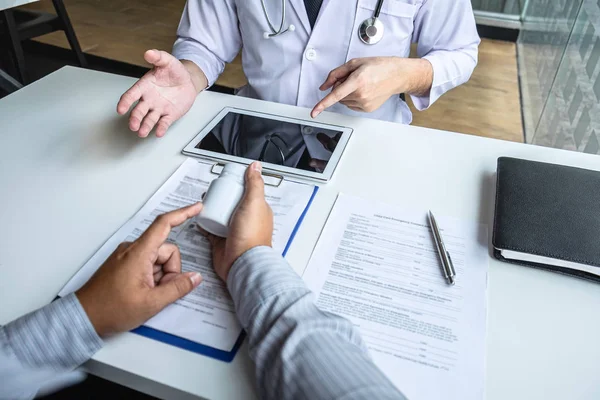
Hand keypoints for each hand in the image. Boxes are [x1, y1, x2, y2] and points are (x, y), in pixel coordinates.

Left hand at [76, 203, 203, 336]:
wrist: (84, 318)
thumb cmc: (110, 309)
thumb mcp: (151, 303)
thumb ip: (177, 288)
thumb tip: (195, 278)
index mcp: (138, 253)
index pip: (164, 225)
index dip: (183, 214)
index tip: (196, 208)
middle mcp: (132, 249)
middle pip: (166, 250)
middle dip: (171, 271)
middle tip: (160, 291)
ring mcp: (127, 256)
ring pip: (158, 259)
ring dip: (161, 276)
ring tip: (148, 295)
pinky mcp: (124, 264)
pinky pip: (148, 264)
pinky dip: (152, 277)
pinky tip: (144, 292)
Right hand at [116, 50, 204, 137]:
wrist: (188, 81)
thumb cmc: (174, 71)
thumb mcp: (167, 61)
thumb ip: (158, 57)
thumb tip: (149, 53)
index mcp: (144, 86)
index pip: (131, 95)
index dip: (125, 102)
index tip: (120, 109)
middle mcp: (149, 100)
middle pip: (138, 111)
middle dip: (135, 118)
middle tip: (133, 125)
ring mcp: (158, 108)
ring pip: (149, 119)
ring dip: (145, 126)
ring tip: (142, 132)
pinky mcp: (169, 115)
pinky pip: (164, 123)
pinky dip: (161, 128)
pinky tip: (159, 132)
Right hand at [205, 162, 273, 280]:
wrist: (242, 262)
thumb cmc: (251, 236)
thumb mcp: (254, 203)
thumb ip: (255, 184)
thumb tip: (256, 166)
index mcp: (257, 210)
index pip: (247, 192)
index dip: (236, 185)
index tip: (225, 179)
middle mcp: (246, 220)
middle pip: (231, 202)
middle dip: (220, 196)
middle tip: (210, 191)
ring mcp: (234, 230)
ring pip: (220, 215)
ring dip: (211, 208)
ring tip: (202, 202)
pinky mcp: (221, 240)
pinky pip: (210, 229)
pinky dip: (204, 223)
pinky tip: (198, 217)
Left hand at [311, 57, 432, 116]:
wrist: (397, 75)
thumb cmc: (379, 66)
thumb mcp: (355, 63)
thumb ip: (336, 73)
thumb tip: (324, 86)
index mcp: (358, 80)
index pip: (335, 95)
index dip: (322, 104)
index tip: (314, 113)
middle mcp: (361, 94)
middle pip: (338, 95)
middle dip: (341, 86)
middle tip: (353, 78)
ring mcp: (365, 103)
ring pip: (344, 101)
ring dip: (347, 93)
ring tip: (361, 83)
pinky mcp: (367, 109)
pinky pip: (351, 105)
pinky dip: (353, 98)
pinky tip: (364, 90)